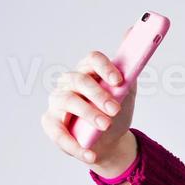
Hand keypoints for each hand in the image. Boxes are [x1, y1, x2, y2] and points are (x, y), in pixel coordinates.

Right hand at [39, 47, 138, 175]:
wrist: (109, 142)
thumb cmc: (114, 112)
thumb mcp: (127, 91)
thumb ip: (130, 66)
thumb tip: (132, 31)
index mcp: (89, 71)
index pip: (92, 59)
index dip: (104, 67)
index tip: (119, 80)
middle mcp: (70, 83)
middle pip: (79, 80)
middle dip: (98, 95)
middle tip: (115, 109)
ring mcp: (58, 103)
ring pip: (68, 102)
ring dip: (88, 114)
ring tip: (105, 127)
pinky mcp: (51, 123)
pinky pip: (58, 132)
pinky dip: (75, 145)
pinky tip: (91, 154)